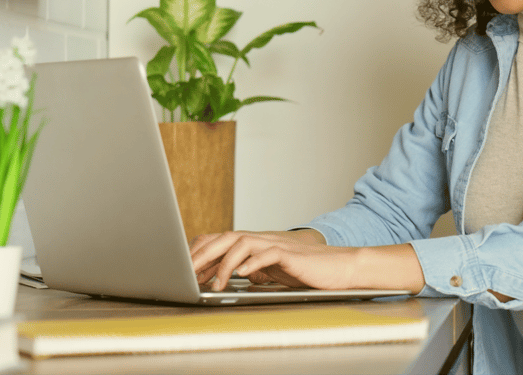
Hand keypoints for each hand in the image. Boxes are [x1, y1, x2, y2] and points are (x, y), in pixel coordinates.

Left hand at [190, 230, 359, 290]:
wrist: (339, 267)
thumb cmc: (308, 270)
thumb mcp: (273, 270)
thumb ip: (253, 269)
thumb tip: (234, 274)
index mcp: (256, 243)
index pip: (221, 240)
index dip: (200, 252)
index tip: (183, 268)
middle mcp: (263, 239)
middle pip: (225, 238)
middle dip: (202, 255)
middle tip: (187, 274)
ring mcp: (276, 244)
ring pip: (242, 243)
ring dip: (224, 264)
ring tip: (214, 284)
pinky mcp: (291, 255)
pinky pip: (267, 254)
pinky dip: (252, 263)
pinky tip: (242, 274)